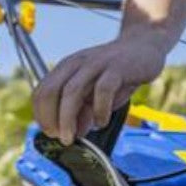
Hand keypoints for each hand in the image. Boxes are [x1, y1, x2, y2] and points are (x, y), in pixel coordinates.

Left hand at [33, 35, 166, 145]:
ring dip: (67, 119)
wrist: (144, 47)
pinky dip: (99, 110)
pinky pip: (102, 90)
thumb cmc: (118, 74)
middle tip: (59, 138)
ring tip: (73, 137)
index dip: (41, 115)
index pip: (42, 91)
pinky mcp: (117, 68)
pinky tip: (102, 121)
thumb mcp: (95, 94)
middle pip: (51, 90)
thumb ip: (83, 112)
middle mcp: (77, 64)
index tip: (50, 133)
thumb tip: (74, 133)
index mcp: (67, 68)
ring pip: (72, 91)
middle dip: (50, 118)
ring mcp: (96, 64)